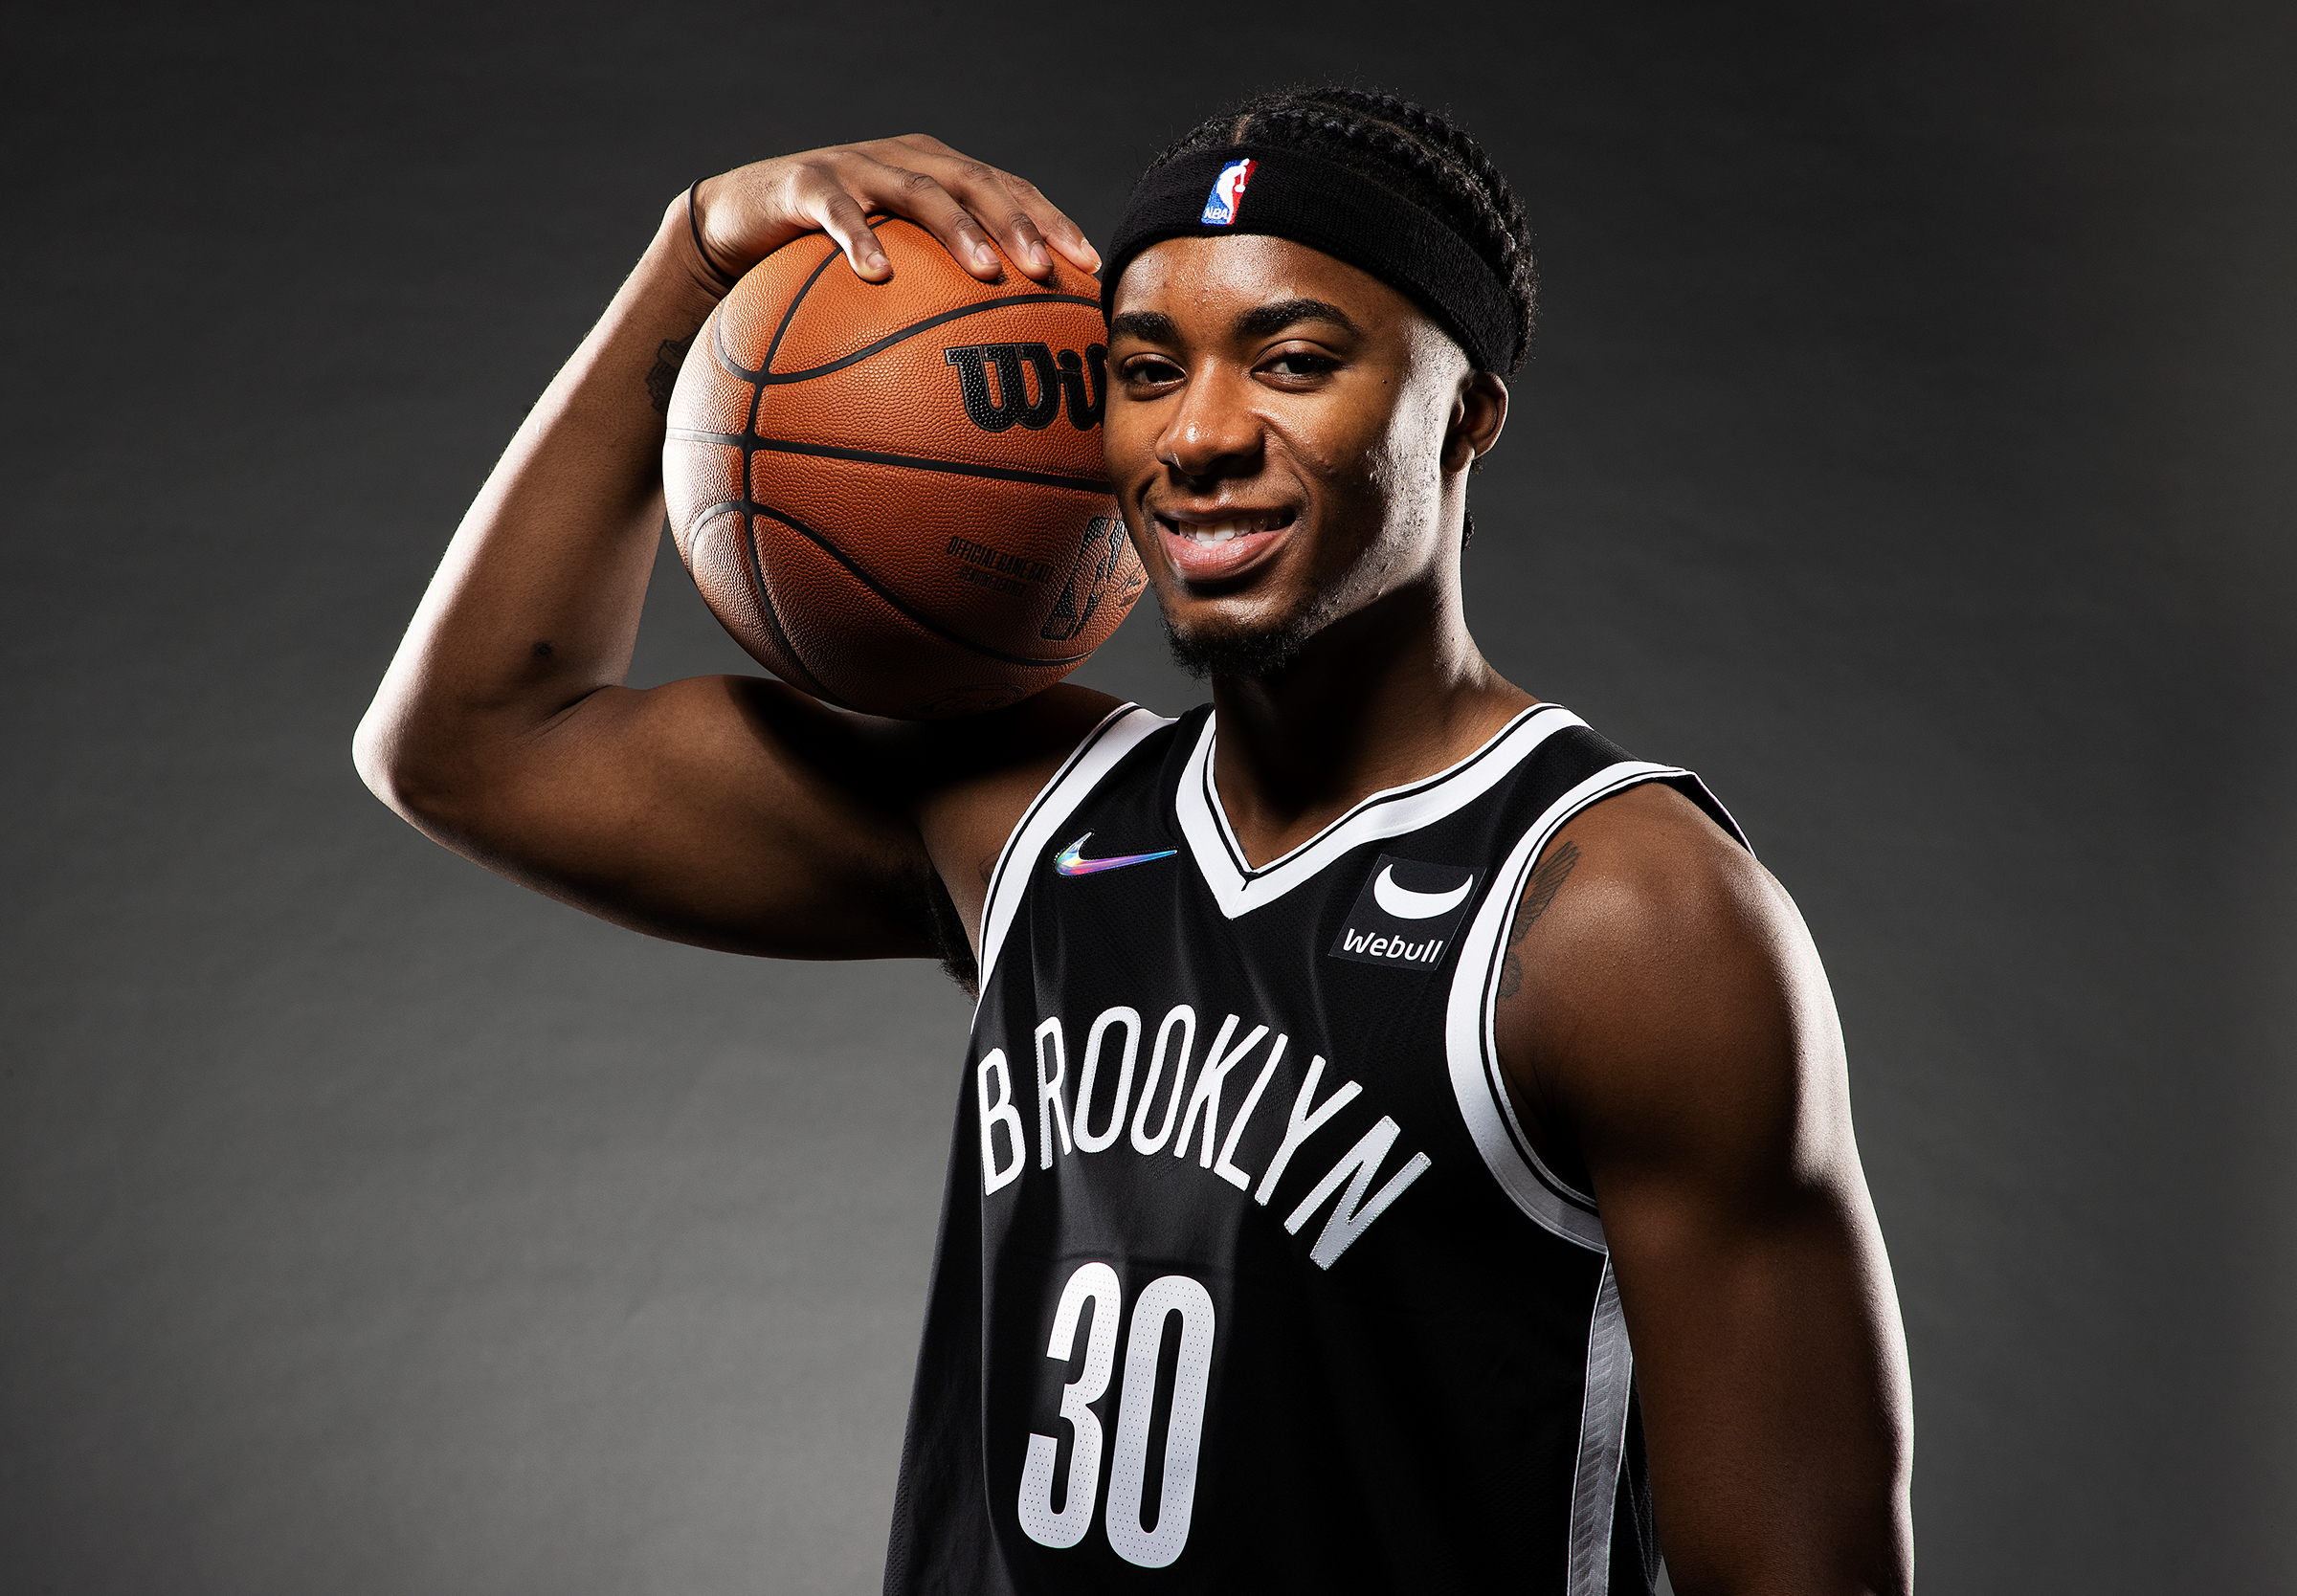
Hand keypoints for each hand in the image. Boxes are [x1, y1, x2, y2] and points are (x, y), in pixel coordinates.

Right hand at [686, 135, 1100, 289]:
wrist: (736, 225)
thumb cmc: (826, 263)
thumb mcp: (892, 276)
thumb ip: (939, 301)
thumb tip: (1000, 373)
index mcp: (938, 175)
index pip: (1009, 189)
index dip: (1052, 221)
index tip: (1090, 267)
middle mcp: (906, 161)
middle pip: (977, 183)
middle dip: (1018, 224)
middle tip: (1047, 270)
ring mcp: (857, 167)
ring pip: (919, 191)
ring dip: (958, 231)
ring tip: (986, 272)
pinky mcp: (805, 183)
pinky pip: (837, 211)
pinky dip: (859, 238)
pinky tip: (878, 275)